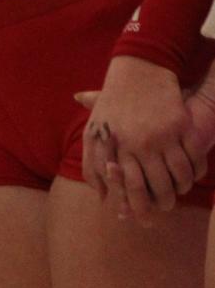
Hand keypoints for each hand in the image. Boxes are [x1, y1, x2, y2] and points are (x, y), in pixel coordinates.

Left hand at [76, 55, 205, 222]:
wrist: (140, 70)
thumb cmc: (114, 102)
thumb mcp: (96, 128)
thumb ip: (93, 162)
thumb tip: (99, 194)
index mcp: (118, 146)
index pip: (130, 185)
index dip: (137, 204)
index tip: (140, 216)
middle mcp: (140, 144)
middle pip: (157, 184)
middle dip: (163, 202)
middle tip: (166, 209)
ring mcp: (163, 136)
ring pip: (178, 175)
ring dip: (181, 188)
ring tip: (179, 193)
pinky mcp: (181, 127)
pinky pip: (193, 158)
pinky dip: (194, 172)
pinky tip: (192, 176)